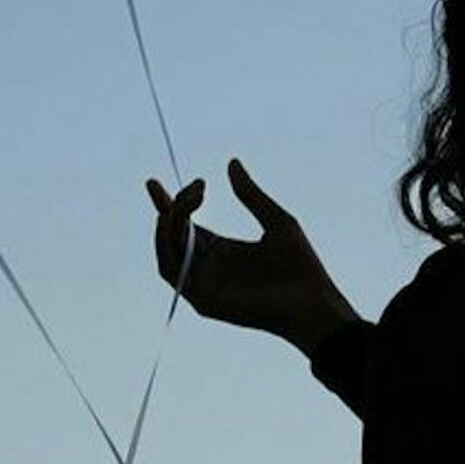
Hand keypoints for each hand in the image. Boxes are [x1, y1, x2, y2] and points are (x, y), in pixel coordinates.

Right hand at [145, 158, 357, 352]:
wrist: (312, 301)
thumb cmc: (300, 266)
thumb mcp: (275, 220)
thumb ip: (250, 194)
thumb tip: (232, 163)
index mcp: (223, 250)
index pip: (185, 224)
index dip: (167, 204)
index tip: (152, 183)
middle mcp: (208, 266)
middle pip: (174, 233)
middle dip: (176, 206)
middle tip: (198, 188)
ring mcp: (204, 284)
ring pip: (167, 250)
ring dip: (168, 224)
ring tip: (182, 203)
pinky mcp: (203, 300)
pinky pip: (172, 272)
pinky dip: (167, 247)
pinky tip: (176, 225)